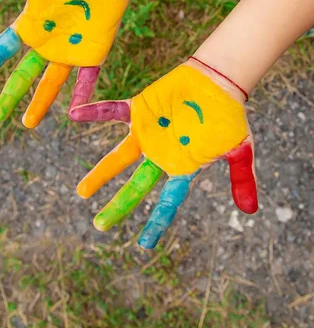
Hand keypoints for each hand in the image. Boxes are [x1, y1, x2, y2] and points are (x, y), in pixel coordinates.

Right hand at [0, 0, 127, 127]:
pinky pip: (86, 79)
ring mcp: (68, 53)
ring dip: (40, 103)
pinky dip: (81, 94)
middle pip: (24, 75)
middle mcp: (46, 45)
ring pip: (51, 84)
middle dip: (10, 95)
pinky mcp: (92, 56)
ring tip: (28, 123)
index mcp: (30, 27)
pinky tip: (75, 112)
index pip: (2, 50)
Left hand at [70, 58, 256, 248]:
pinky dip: (95, 112)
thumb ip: (242, 179)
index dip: (157, 221)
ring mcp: (147, 134)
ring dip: (101, 173)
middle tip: (100, 225)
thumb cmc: (228, 116)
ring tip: (81, 192)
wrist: (217, 82)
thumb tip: (251, 211)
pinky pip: (113, 113)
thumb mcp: (240, 150)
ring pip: (119, 158)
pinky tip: (75, 115)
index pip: (168, 200)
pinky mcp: (139, 111)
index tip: (143, 245)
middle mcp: (159, 154)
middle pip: (136, 186)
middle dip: (119, 205)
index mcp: (181, 167)